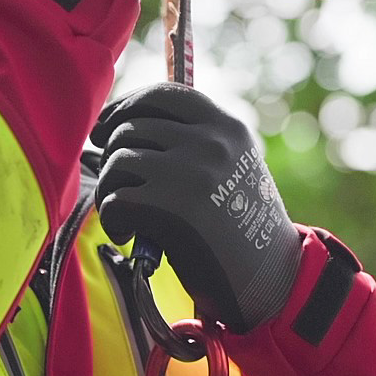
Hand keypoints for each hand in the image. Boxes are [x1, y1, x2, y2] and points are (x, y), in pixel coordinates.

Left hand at [91, 83, 302, 332]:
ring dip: (112, 189)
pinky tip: (128, 234)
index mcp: (227, 127)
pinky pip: (116, 199)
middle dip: (112, 155)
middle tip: (117, 181)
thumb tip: (123, 123)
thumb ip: (195, 142)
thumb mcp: (232, 168)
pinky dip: (114, 219)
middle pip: (132, 127)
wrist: (268, 280)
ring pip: (119, 160)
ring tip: (127, 214)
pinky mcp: (171, 208)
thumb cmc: (240, 228)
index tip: (108, 126)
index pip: (163, 94)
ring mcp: (191, 171)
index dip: (126, 106)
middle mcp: (210, 141)